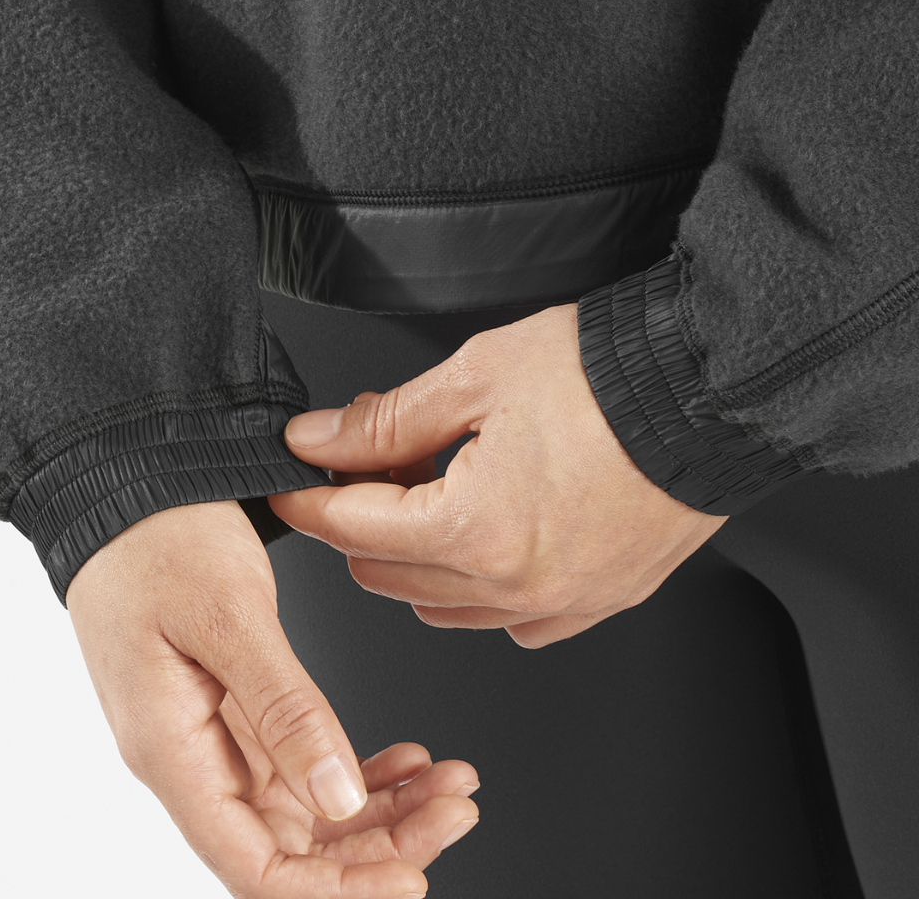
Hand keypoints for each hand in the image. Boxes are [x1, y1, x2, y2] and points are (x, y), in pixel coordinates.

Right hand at [67, 500, 479, 897]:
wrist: (124, 479)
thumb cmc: (156, 533)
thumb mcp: (228, 614)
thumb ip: (282, 710)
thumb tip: (336, 801)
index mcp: (170, 749)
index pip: (253, 868)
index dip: (333, 892)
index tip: (410, 879)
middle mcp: (187, 755)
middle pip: (289, 844)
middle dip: (377, 844)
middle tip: (455, 808)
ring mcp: (208, 730)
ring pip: (302, 806)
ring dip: (377, 805)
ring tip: (446, 782)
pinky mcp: (226, 702)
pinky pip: (296, 759)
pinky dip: (353, 764)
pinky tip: (403, 757)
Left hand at [269, 304, 726, 648]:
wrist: (709, 389)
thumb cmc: (608, 377)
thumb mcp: (474, 378)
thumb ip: (384, 422)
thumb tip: (320, 438)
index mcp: (476, 531)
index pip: (353, 528)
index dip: (308, 498)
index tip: (289, 480)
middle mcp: (517, 586)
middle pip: (388, 574)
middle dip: (359, 519)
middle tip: (367, 459)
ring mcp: (562, 603)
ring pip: (442, 606)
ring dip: (414, 555)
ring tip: (430, 486)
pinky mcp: (599, 600)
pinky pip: (509, 619)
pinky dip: (478, 586)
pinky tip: (485, 531)